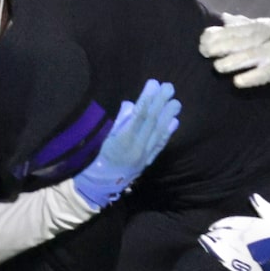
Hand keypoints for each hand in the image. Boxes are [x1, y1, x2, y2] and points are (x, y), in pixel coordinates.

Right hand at [70, 79, 181, 208]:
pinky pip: (159, 145)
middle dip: (160, 103)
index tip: (153, 84)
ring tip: (176, 102)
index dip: (147, 99)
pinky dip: (167, 133)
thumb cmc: (94, 158)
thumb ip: (118, 123)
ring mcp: (143, 156)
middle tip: (169, 87)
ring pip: (158, 133)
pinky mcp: (146, 162)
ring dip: (168, 116)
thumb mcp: (102, 139)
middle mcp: (136, 149)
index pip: (139, 116)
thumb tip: (132, 106)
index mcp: (123, 141)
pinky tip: (174, 122)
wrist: (96, 186)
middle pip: (151, 122)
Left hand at [199, 11, 269, 86]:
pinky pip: (265, 73)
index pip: (235, 30)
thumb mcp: (266, 28)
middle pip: (240, 41)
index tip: (202, 39)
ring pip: (251, 56)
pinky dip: (252, 77)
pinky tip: (238, 82)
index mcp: (259, 29)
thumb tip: (224, 18)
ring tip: (218, 67)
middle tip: (204, 52)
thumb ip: (244, 24)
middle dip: (221, 46)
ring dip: (234, 61)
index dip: (218, 34)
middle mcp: (265, 39)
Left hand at [199, 194, 269, 270]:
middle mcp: (242, 238)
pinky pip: (224, 260)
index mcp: (252, 225)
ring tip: (205, 242)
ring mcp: (240, 253)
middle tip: (209, 233)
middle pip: (223, 234)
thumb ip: (267, 209)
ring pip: (221, 246)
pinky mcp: (241, 268)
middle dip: (215, 233)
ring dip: (212, 243)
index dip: (222, 223)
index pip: (232, 222)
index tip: (215, 225)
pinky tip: (213, 254)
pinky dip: (217, 256)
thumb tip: (253, 197)